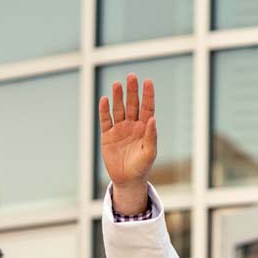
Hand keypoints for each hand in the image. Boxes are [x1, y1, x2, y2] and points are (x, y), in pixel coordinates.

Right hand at [98, 74, 157, 213]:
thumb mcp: (149, 153)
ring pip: (118, 109)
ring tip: (117, 84)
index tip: (148, 82)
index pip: (147, 108)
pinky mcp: (107, 135)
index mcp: (145, 128)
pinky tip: (104, 100)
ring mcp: (119, 129)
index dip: (148, 95)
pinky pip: (105, 120)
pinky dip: (104, 110)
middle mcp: (132, 125)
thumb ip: (152, 136)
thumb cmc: (142, 167)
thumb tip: (153, 119)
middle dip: (132, 91)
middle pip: (132, 104)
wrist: (127, 180)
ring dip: (118, 97)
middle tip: (131, 77)